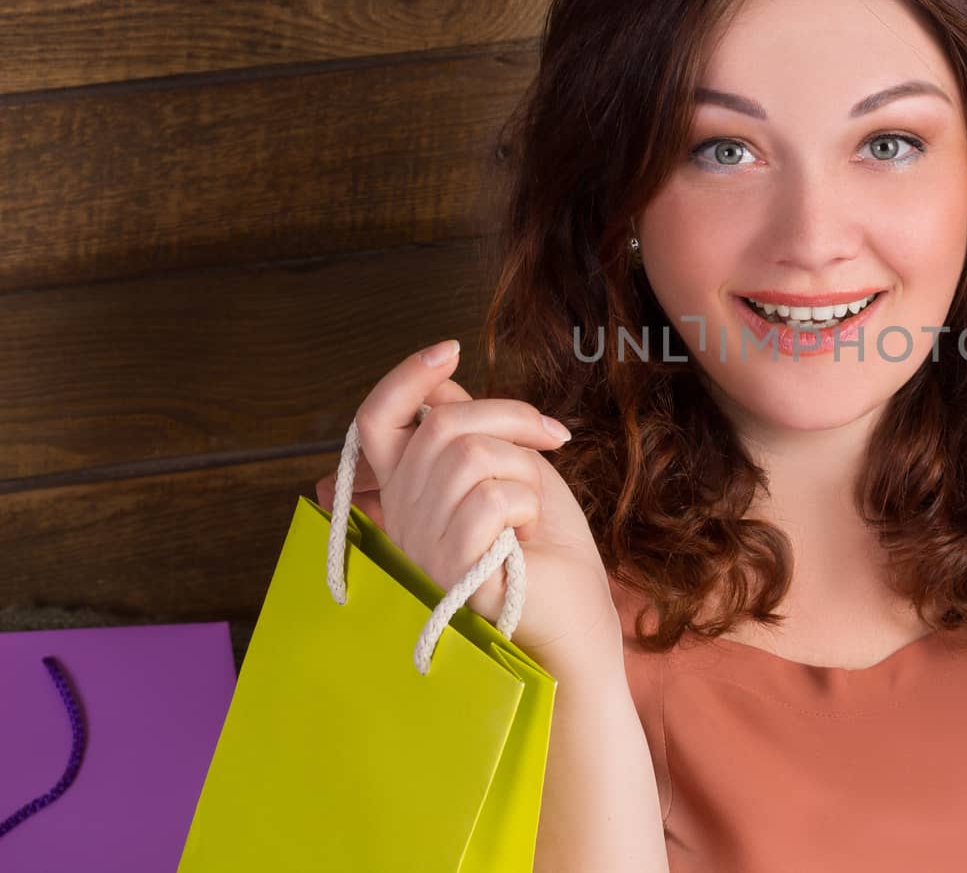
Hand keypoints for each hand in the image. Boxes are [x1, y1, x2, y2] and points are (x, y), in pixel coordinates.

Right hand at [315, 340, 619, 665]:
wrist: (578, 629)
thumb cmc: (549, 557)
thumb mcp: (514, 477)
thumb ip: (475, 435)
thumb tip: (443, 388)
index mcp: (409, 494)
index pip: (377, 421)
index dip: (405, 378)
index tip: (448, 349)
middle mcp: (403, 519)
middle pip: (440, 426)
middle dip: (509, 415)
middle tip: (552, 436)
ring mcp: (422, 548)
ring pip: (469, 456)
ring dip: (524, 472)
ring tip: (533, 513)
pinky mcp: (452, 573)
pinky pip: (489, 500)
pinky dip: (526, 506)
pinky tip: (528, 539)